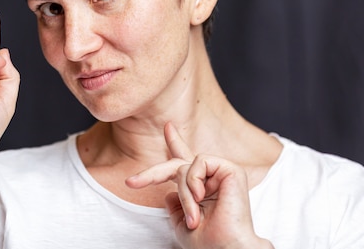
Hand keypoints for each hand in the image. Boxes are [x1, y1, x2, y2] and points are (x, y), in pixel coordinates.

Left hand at [126, 123, 272, 248]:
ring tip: (194, 214)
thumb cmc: (207, 242)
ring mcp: (221, 172)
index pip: (185, 162)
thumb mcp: (181, 224)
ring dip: (184, 192)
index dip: (176, 143)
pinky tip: (202, 196)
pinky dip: (193, 181)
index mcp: (201, 189)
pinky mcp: (230, 169)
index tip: (167, 127)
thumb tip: (168, 192)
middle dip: (153, 173)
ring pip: (184, 167)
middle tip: (133, 182)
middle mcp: (211, 178)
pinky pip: (199, 162)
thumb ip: (175, 205)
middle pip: (178, 162)